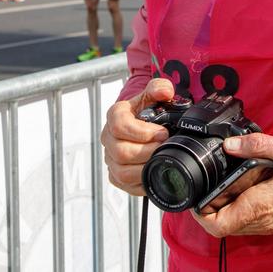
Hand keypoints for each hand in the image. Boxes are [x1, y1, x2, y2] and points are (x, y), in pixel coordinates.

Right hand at [101, 78, 174, 195]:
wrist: (145, 123)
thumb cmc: (149, 108)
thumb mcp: (154, 93)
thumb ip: (160, 87)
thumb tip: (164, 92)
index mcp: (115, 116)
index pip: (120, 126)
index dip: (142, 132)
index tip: (162, 132)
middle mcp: (108, 138)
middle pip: (121, 152)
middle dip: (147, 151)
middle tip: (164, 147)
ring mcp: (110, 158)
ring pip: (121, 171)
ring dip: (144, 167)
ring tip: (160, 159)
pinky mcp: (115, 175)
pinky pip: (125, 185)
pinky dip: (141, 181)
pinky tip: (154, 171)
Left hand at [192, 133, 272, 237]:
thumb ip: (257, 144)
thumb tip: (229, 144)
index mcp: (260, 204)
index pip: (218, 224)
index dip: (200, 213)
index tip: (195, 196)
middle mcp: (261, 220)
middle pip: (221, 226)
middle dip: (208, 208)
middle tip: (205, 184)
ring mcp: (267, 224)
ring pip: (233, 226)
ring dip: (222, 209)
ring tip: (220, 183)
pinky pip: (246, 222)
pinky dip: (236, 209)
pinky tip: (240, 187)